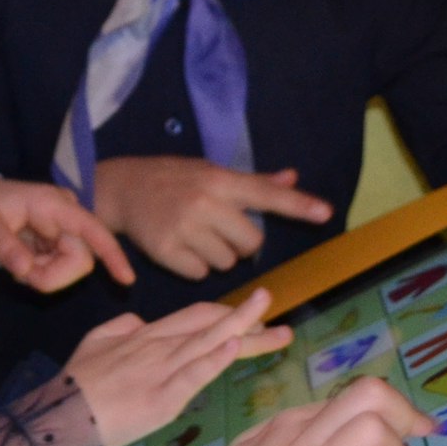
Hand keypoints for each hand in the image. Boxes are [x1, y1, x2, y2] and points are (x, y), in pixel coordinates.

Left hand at [0, 172, 133, 290]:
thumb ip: (4, 248)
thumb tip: (26, 270)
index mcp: (52, 204)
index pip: (92, 230)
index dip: (112, 254)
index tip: (127, 280)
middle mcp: (64, 216)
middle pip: (80, 260)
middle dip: (52, 276)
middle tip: (18, 272)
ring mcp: (61, 230)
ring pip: (69, 269)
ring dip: (44, 275)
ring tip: (14, 261)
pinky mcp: (55, 243)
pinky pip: (57, 269)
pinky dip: (39, 273)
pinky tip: (20, 260)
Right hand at [64, 291, 291, 445]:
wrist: (58, 414)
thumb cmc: (74, 386)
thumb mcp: (93, 343)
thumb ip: (118, 328)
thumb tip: (140, 320)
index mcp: (145, 335)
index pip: (196, 317)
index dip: (227, 314)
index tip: (254, 316)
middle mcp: (158, 346)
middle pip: (210, 326)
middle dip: (247, 318)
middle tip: (276, 311)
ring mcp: (161, 370)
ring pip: (209, 344)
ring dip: (245, 331)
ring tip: (276, 326)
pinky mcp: (161, 397)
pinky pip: (193, 372)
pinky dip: (216, 358)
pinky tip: (236, 345)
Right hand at [91, 158, 334, 279]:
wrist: (121, 188)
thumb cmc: (173, 179)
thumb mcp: (210, 171)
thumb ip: (252, 181)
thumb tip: (291, 177)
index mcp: (219, 180)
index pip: (266, 193)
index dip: (297, 205)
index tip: (325, 213)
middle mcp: (204, 202)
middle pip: (251, 242)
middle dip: (241, 243)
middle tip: (219, 229)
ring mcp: (184, 227)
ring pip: (227, 262)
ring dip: (218, 256)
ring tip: (195, 236)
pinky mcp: (165, 250)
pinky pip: (201, 274)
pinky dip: (195, 267)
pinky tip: (180, 247)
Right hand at [182, 375, 435, 445]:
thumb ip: (284, 440)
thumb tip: (325, 435)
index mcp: (286, 425)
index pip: (350, 395)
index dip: (388, 409)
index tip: (409, 427)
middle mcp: (303, 438)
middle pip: (369, 394)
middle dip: (404, 414)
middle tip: (413, 440)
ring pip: (376, 431)